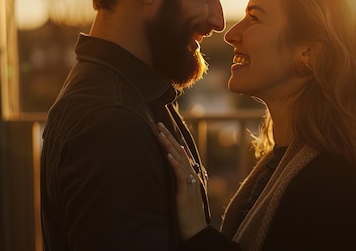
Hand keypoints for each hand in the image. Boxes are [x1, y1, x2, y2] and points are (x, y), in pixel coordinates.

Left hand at [156, 122, 207, 239]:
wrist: (196, 231)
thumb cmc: (188, 216)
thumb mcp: (184, 195)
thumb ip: (181, 183)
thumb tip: (174, 173)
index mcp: (192, 176)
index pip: (183, 154)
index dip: (174, 141)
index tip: (165, 130)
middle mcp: (192, 177)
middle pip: (181, 152)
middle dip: (169, 137)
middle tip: (159, 124)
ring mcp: (190, 184)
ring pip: (180, 160)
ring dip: (170, 146)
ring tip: (160, 134)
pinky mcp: (186, 193)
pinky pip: (180, 176)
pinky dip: (175, 164)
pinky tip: (168, 155)